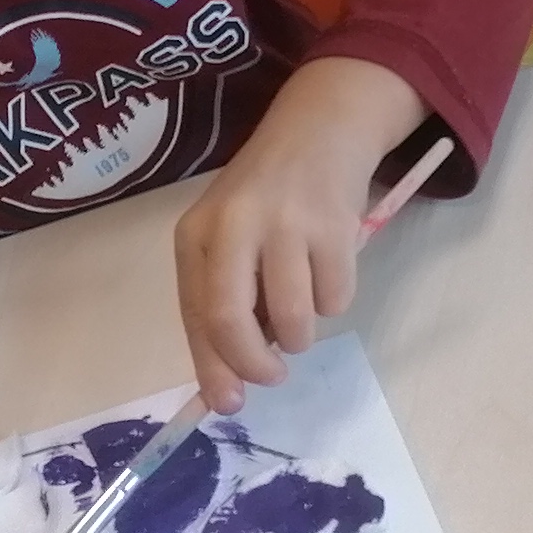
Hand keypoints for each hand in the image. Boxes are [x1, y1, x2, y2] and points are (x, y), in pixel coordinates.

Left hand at [170, 57, 425, 411]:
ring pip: (292, 320)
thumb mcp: (229, 236)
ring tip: (302, 309)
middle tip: (273, 374)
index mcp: (197, 234)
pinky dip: (335, 301)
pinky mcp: (334, 225)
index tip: (228, 404)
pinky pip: (336, 299)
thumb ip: (225, 298)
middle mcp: (234, 225)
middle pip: (231, 321)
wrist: (320, 128)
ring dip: (301, 335)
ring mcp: (286, 223)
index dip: (212, 368)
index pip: (196, 315)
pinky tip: (328, 269)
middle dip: (254, 364)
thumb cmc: (267, 197)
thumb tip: (232, 384)